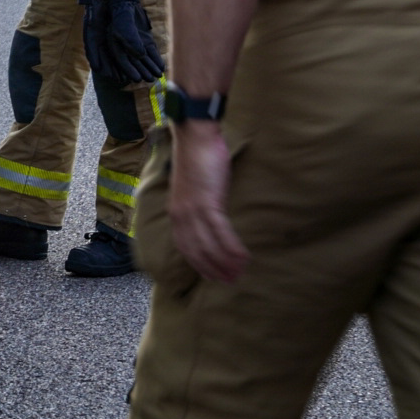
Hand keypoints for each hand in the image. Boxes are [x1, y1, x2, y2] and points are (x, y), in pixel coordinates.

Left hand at [168, 121, 249, 283]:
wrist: (195, 138)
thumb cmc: (197, 159)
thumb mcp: (193, 188)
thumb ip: (197, 205)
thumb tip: (210, 219)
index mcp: (175, 211)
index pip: (185, 247)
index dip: (198, 264)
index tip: (211, 276)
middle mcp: (181, 215)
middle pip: (196, 251)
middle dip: (213, 269)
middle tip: (229, 281)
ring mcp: (193, 210)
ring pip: (209, 246)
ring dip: (225, 263)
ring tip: (239, 274)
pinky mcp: (208, 202)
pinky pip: (221, 233)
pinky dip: (232, 248)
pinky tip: (244, 258)